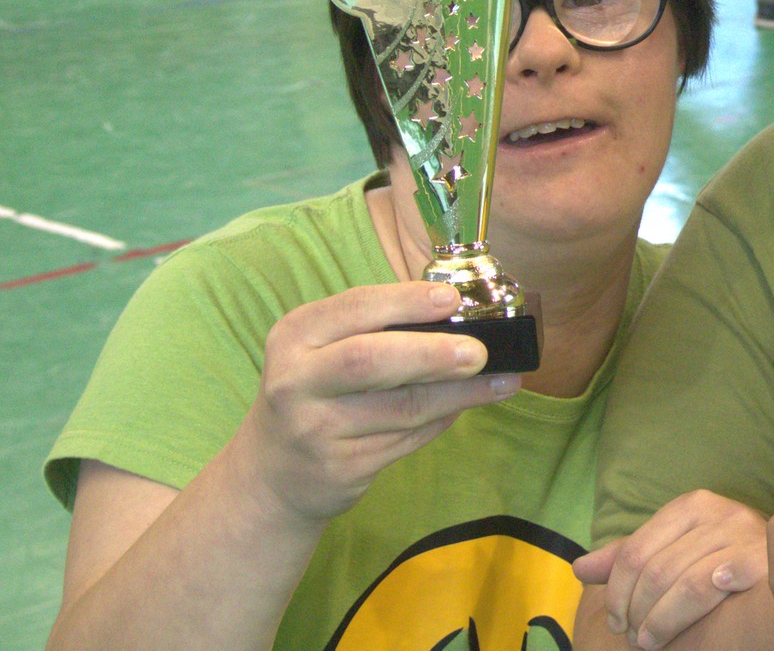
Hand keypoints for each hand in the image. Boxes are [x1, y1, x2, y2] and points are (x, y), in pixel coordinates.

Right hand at [226, 282, 520, 527]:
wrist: (272, 473)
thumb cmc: (316, 391)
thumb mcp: (322, 349)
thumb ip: (377, 328)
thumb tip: (457, 314)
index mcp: (295, 336)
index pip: (355, 309)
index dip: (406, 302)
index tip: (452, 299)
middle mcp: (297, 381)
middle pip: (370, 362)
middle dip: (432, 354)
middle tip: (479, 352)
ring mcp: (316, 430)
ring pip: (402, 408)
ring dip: (459, 393)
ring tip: (502, 380)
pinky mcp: (342, 468)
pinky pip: (407, 438)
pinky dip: (443, 419)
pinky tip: (467, 405)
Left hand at [573, 491, 767, 648]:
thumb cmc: (722, 560)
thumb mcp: (675, 550)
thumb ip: (629, 558)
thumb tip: (579, 568)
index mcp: (691, 506)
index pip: (634, 552)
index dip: (616, 592)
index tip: (615, 622)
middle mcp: (718, 513)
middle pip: (656, 570)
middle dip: (636, 611)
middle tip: (632, 638)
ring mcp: (743, 535)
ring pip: (685, 585)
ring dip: (661, 622)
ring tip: (651, 641)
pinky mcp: (763, 562)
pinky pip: (721, 586)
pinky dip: (697, 608)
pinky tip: (691, 627)